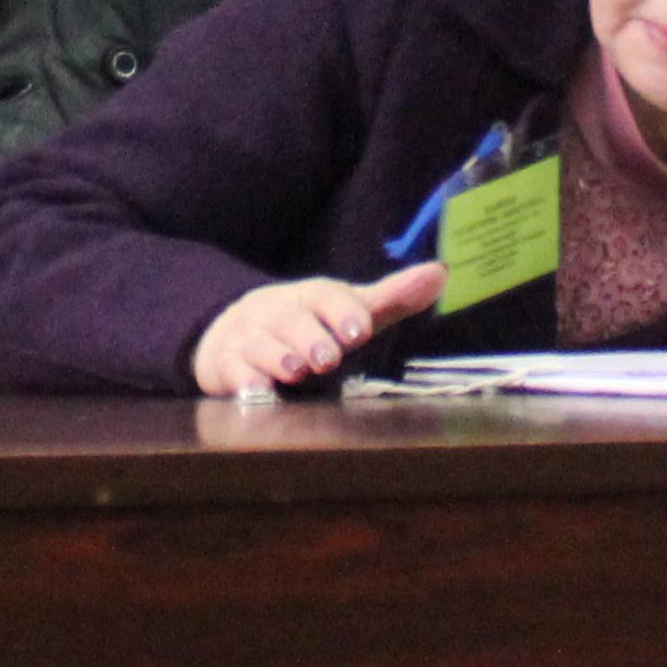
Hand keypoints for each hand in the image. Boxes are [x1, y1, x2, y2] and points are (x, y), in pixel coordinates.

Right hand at [190, 263, 445, 396]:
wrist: (232, 329)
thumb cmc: (306, 325)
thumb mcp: (347, 311)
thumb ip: (392, 298)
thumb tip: (440, 273)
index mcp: (310, 298)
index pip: (326, 296)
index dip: (344, 311)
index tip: (360, 329)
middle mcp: (277, 312)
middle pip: (292, 321)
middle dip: (310, 338)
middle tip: (328, 357)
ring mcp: (248, 338)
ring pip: (260, 344)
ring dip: (277, 357)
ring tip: (294, 372)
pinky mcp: (225, 364)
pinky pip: (231, 370)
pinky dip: (242, 381)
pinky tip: (255, 393)